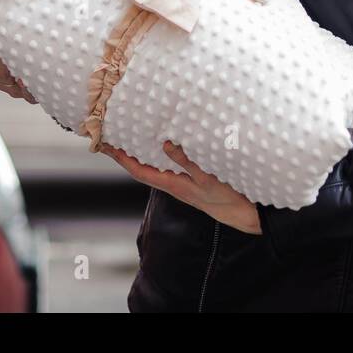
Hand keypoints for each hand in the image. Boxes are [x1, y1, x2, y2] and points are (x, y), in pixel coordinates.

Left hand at [98, 140, 261, 234]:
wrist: (246, 214)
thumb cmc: (227, 198)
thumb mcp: (207, 179)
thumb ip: (187, 162)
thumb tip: (166, 145)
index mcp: (173, 185)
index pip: (139, 171)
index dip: (121, 158)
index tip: (106, 145)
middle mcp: (174, 185)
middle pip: (143, 168)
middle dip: (127, 154)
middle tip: (112, 137)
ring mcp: (183, 183)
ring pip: (155, 167)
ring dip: (142, 154)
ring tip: (132, 138)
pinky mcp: (193, 181)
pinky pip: (169, 166)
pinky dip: (161, 155)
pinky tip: (163, 146)